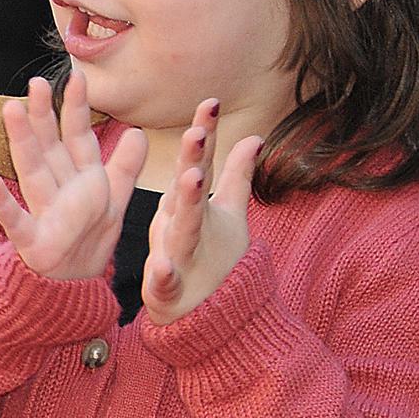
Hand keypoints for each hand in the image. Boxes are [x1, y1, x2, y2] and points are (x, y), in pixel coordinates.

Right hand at [0, 72, 148, 280]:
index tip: (77, 77)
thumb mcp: (114, 201)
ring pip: (32, 171)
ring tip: (12, 111)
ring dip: (21, 142)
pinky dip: (2, 202)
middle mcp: (59, 190)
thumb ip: (125, 167)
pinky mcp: (32, 242)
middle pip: (50, 147)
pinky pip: (15, 220)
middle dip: (43, 116)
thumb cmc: (89, 241)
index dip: (77, 109)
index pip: (78, 137)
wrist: (74, 288)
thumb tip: (138, 131)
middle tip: (37, 83)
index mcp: (81, 179)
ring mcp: (43, 214)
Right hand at [141, 102, 262, 323]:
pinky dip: (162, 276)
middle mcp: (178, 222)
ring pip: (178, 227)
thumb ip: (237, 175)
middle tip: (196, 131)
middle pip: (186, 187)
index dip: (204, 135)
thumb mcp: (226, 213)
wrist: (191, 316)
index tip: (211, 101)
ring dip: (185, 203)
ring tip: (192, 178)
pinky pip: (163, 282)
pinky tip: (163, 267)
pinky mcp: (165, 289)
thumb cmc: (206, 258)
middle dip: (191, 159)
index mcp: (190, 203)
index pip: (199, 162)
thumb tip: (256, 136)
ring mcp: (171, 254)